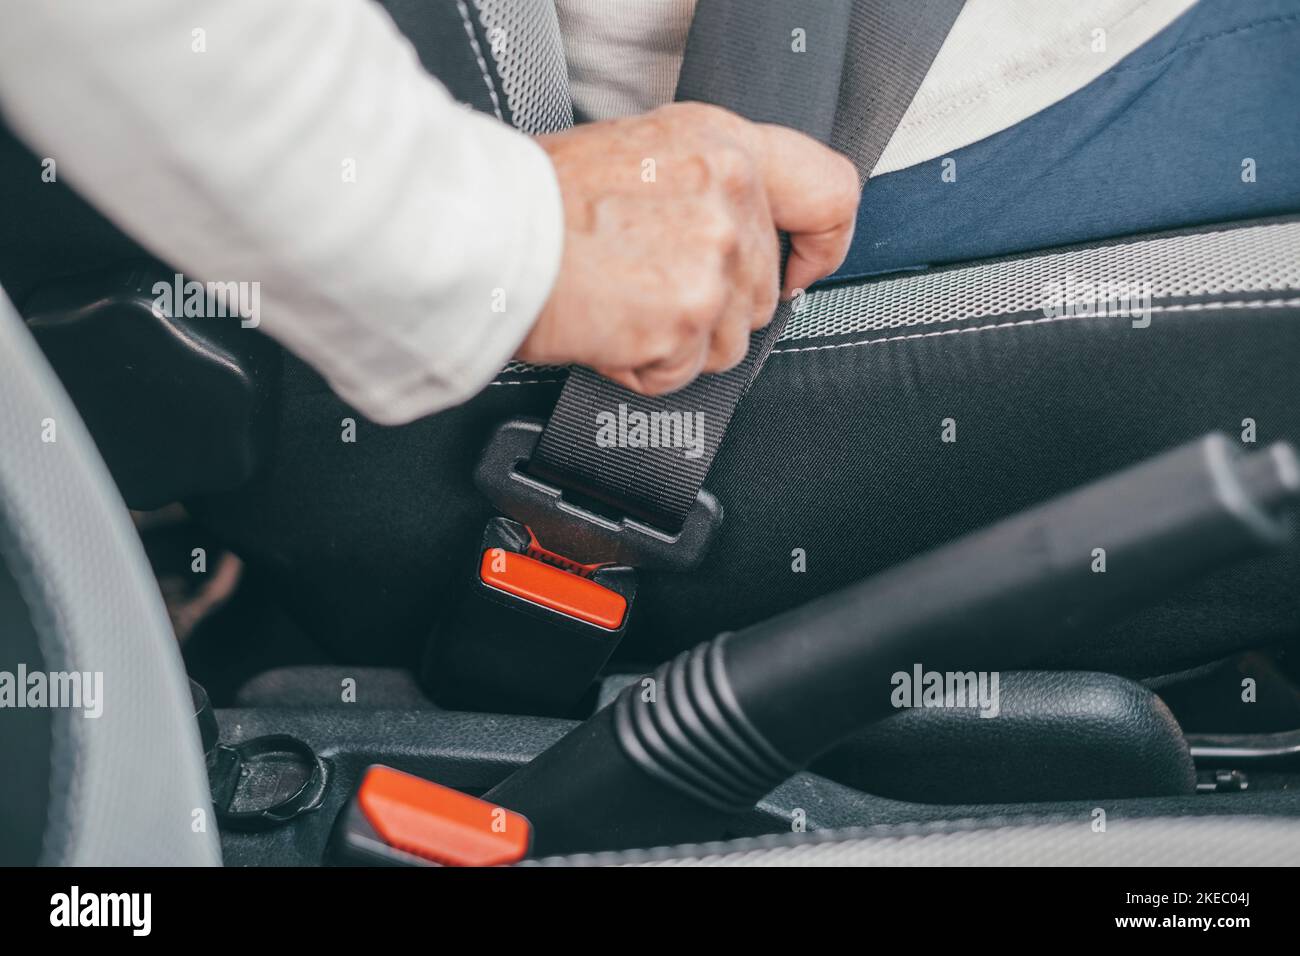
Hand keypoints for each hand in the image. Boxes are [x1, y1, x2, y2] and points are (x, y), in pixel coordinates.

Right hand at [518, 103, 859, 394]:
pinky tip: (607, 327)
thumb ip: (705, 189)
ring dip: (675, 342)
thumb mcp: (641, 156)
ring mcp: (712, 260)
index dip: (824, 245)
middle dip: (710, 310)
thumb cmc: (539, 200)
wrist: (483, 232)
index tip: (801, 271)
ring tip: (620, 304)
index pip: (829, 193)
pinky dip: (642, 367)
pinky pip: (682, 374)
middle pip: (763, 294)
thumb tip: (737, 239)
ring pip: (727, 343)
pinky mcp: (685, 320)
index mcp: (723, 146)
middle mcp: (729, 196)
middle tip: (646, 288)